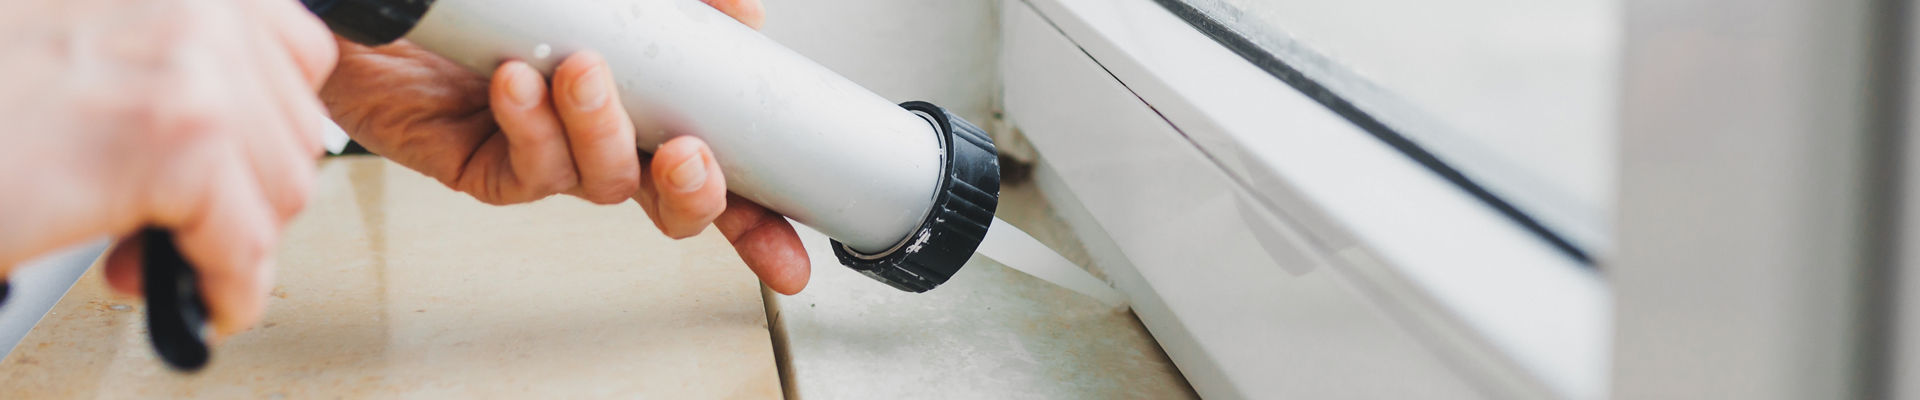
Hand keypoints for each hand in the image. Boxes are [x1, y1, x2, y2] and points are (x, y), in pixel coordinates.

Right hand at [0, 0, 336, 336]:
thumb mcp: (78, 40)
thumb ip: (161, 53)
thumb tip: (244, 120)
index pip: (291, 51)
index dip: (258, 124)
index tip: (224, 164)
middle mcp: (191, 2)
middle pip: (294, 127)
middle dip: (240, 189)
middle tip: (166, 215)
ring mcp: (190, 67)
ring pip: (280, 188)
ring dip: (223, 238)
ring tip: (142, 244)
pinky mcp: (175, 142)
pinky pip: (246, 241)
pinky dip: (224, 285)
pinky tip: (181, 292)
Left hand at [319, 0, 808, 293]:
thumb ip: (682, 5)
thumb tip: (744, 13)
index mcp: (641, 100)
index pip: (716, 168)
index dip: (758, 218)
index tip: (792, 254)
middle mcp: (596, 134)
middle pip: (667, 201)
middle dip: (693, 194)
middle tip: (689, 157)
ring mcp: (541, 151)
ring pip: (597, 180)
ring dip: (598, 130)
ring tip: (580, 71)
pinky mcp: (477, 160)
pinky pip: (520, 170)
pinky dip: (528, 127)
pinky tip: (517, 84)